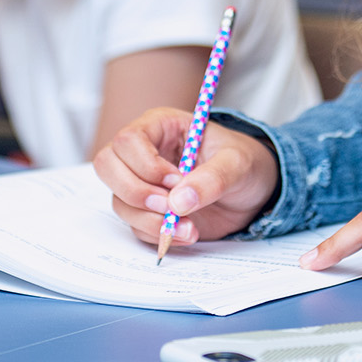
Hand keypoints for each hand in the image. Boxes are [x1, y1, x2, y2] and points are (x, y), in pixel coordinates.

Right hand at [93, 107, 279, 248]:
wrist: (254, 191)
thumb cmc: (244, 163)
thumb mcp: (237, 164)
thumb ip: (212, 178)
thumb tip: (179, 202)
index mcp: (162, 126)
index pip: (129, 139)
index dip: (146, 165)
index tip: (177, 181)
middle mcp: (144, 152)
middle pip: (108, 166)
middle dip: (136, 192)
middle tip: (170, 207)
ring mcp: (142, 182)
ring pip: (120, 201)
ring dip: (150, 221)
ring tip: (190, 227)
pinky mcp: (148, 211)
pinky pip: (135, 226)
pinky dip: (158, 235)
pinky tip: (188, 233)